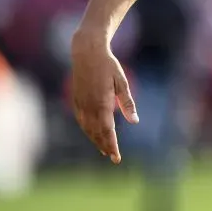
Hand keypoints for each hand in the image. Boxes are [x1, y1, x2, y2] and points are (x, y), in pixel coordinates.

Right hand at [70, 32, 138, 163]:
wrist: (87, 53)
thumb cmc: (108, 66)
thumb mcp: (122, 82)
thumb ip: (127, 103)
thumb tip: (135, 121)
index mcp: (102, 103)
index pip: (107, 131)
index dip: (112, 145)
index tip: (116, 157)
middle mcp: (89, 107)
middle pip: (96, 133)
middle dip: (105, 146)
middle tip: (113, 157)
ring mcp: (81, 104)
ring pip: (87, 129)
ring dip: (96, 140)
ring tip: (105, 150)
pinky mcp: (76, 100)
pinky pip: (81, 121)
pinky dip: (88, 130)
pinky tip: (93, 134)